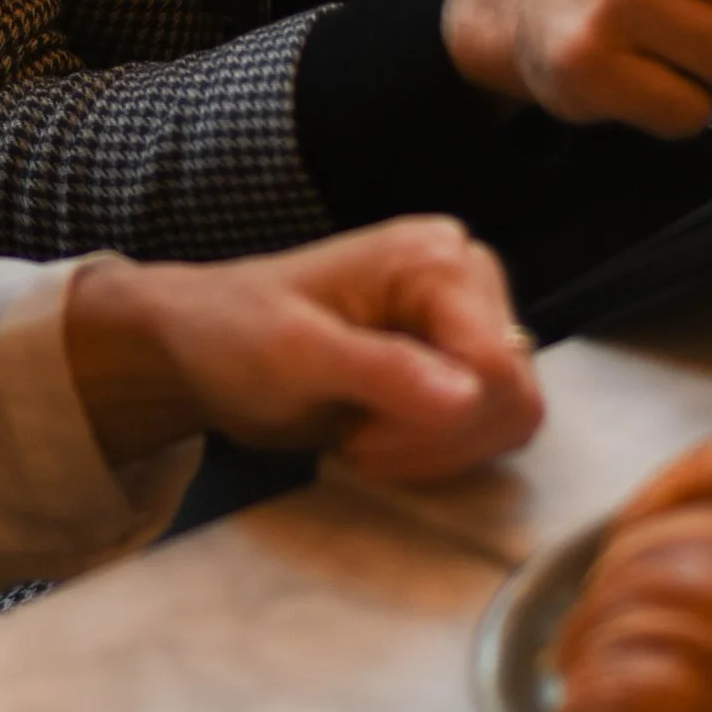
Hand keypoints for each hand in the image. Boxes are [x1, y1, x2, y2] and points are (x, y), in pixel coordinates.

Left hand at [65, 219, 541, 489]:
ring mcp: (470, 325)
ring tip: (361, 435)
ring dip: (432, 450)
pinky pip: (490, 430)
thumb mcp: (295, 355)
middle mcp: (471, 281)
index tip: (360, 436)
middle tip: (356, 440)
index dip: (439, 423)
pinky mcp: (461, 365)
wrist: (200, 349)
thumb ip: (383, 371)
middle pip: (511, 396)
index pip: (497, 367)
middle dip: (433, 439)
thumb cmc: (235, 337)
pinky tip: (379, 438)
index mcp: (437, 259)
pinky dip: (436, 452)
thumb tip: (470, 395)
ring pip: (507, 420)